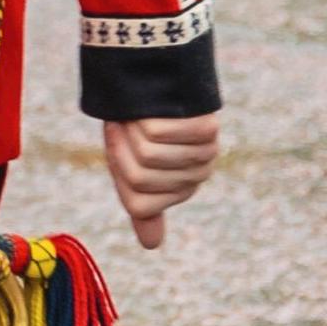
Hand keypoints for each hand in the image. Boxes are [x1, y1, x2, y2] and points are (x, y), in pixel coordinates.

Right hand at [100, 114, 221, 247]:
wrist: (151, 78)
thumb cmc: (137, 123)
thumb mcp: (131, 164)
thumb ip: (141, 203)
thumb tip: (153, 247)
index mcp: (180, 189)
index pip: (139, 203)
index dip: (118, 165)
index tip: (118, 137)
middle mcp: (197, 175)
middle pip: (141, 176)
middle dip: (123, 145)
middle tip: (127, 121)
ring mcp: (206, 152)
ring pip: (149, 154)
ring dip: (132, 128)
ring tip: (138, 112)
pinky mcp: (208, 127)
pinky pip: (160, 132)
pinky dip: (146, 116)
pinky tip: (152, 104)